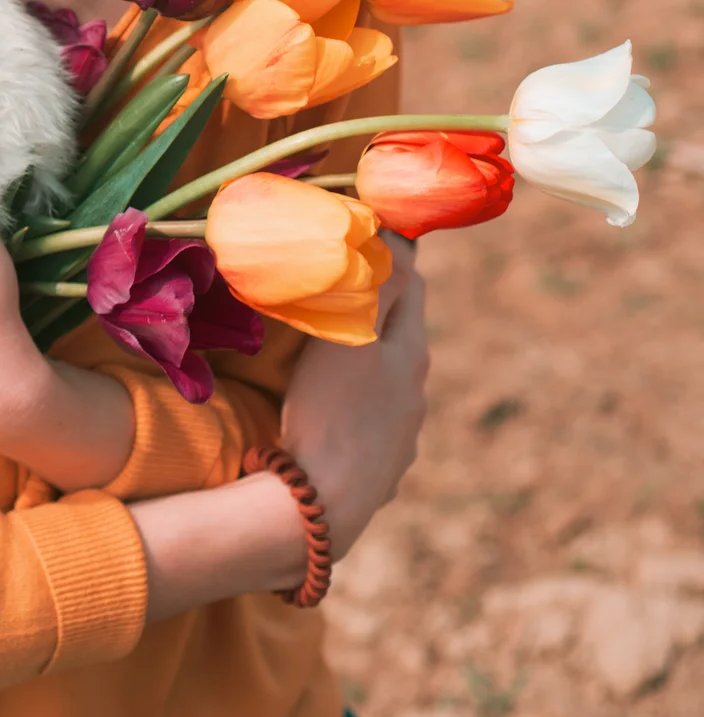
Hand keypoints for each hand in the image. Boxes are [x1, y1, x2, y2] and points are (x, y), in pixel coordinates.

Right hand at [279, 231, 428, 557]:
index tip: (368, 235)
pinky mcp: (381, 470)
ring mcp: (402, 436)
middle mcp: (416, 394)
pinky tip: (330, 411)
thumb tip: (401, 238)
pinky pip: (371, 422)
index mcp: (411, 353)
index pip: (412, 284)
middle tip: (341, 287)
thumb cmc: (332, 410)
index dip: (393, 255)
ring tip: (328, 351)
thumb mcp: (351, 335)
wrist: (324, 505)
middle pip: (401, 333)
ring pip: (387, 380)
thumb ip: (378, 286)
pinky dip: (355, 405)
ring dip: (366, 360)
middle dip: (378, 306)